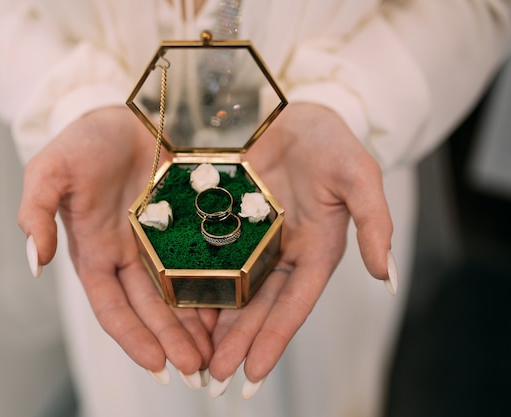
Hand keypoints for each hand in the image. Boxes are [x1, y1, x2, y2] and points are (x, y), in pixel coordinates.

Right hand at [17, 107, 215, 385]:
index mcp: (95, 251)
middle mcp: (127, 255)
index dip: (132, 338)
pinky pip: (202, 263)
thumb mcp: (52, 169)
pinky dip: (213, 290)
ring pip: (178, 295)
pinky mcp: (186, 225)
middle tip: (198, 372)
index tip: (158, 367)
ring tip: (218, 355)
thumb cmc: (87, 139)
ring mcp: (159, 242)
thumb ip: (37, 212)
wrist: (130, 108)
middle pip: (150, 310)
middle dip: (171, 343)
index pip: (112, 307)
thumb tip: (35, 263)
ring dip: (194, 328)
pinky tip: (233, 312)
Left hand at [205, 103, 396, 396]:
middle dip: (239, 344)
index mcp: (315, 248)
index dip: (276, 338)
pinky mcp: (224, 222)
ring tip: (195, 360)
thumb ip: (374, 221)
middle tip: (215, 381)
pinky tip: (178, 311)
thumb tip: (386, 276)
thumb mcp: (356, 173)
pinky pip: (209, 259)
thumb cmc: (326, 139)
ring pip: (232, 290)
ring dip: (216, 326)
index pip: (295, 303)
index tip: (254, 374)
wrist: (282, 107)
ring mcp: (251, 239)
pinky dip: (197, 286)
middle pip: (259, 307)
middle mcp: (281, 251)